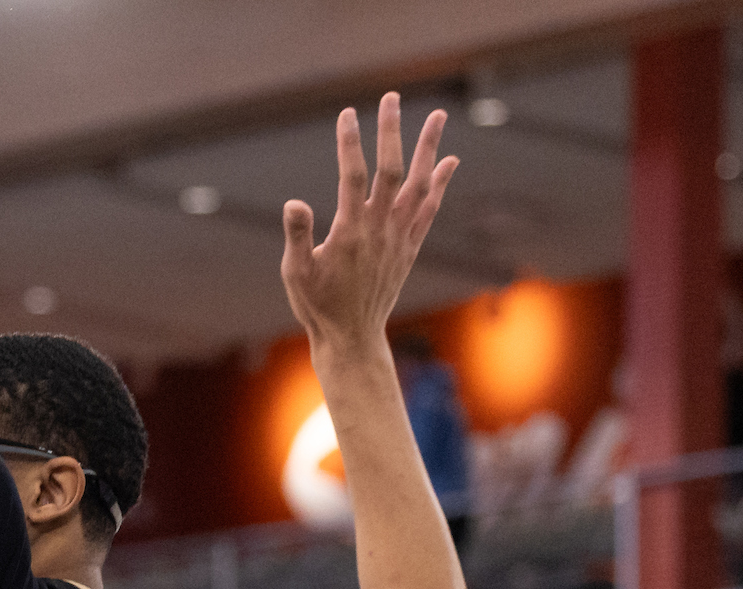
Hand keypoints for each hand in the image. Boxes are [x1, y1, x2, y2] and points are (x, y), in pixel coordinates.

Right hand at [281, 93, 458, 355]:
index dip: (350, 144)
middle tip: (392, 97)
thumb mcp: (295, 274)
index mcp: (350, 232)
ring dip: (429, 148)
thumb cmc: (318, 305)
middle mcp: (380, 229)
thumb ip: (297, 237)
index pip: (352, 177)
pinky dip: (440, 183)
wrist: (353, 337)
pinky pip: (430, 209)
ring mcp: (399, 237)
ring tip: (437, 116)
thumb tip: (294, 204)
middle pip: (391, 170)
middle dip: (391, 132)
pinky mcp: (409, 247)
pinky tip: (448, 161)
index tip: (348, 114)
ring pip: (418, 184)